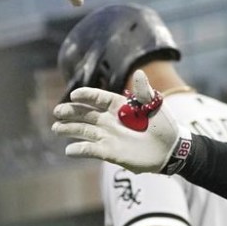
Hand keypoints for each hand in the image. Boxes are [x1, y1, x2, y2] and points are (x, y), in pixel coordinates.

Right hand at [51, 70, 188, 173]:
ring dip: (70, 129)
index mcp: (120, 106)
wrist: (169, 149)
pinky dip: (79, 150)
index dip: (87, 96)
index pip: (99, 98)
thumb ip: (144, 91)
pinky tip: (69, 150)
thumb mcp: (155, 106)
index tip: (74, 94)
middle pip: (86, 114)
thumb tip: (139, 72)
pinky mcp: (109, 152)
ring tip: (57, 128)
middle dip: (72, 111)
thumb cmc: (164, 125)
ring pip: (84, 130)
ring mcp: (108, 136)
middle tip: (58, 111)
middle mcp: (110, 120)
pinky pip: (90, 150)